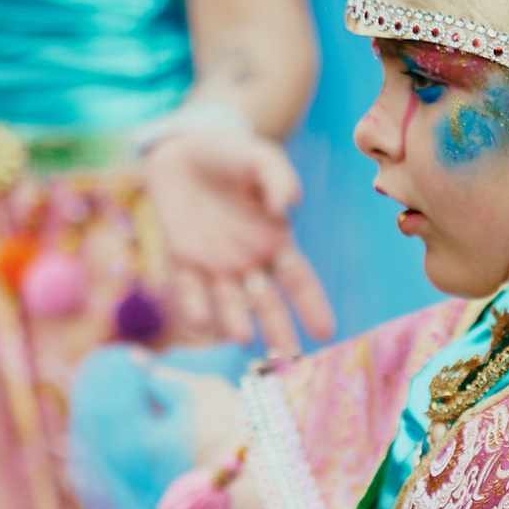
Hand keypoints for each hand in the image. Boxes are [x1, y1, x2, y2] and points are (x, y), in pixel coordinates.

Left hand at [142, 109, 333, 357]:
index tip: (326, 332)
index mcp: (274, 241)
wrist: (184, 148)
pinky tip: (200, 323)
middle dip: (278, 332)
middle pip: (267, 304)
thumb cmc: (233, 155)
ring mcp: (214, 264)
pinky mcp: (182, 258)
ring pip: (229, 303)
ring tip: (243, 338)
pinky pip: (188, 289)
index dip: (312, 305)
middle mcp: (248, 262)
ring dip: (235, 322)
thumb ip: (278, 179)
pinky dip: (194, 306)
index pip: (298, 281)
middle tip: (287, 360)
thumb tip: (287, 207)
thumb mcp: (261, 158)